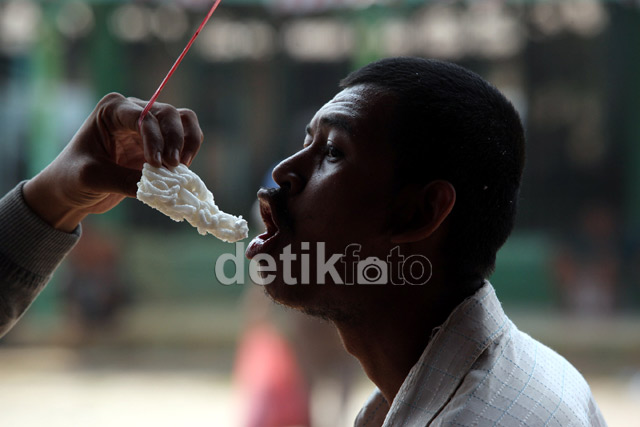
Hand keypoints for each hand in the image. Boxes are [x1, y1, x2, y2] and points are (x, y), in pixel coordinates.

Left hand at [23, 93, 203, 231]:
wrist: (71, 191)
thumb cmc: (73, 178)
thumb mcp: (94, 178)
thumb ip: (125, 179)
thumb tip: (161, 186)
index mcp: (112, 110)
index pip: (143, 115)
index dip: (155, 138)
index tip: (155, 165)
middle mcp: (133, 111)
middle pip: (168, 113)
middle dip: (175, 140)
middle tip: (172, 167)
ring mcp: (149, 126)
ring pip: (184, 120)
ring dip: (188, 142)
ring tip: (181, 167)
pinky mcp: (160, 144)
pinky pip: (186, 139)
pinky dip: (190, 152)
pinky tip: (182, 171)